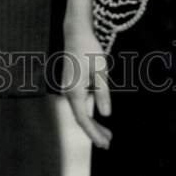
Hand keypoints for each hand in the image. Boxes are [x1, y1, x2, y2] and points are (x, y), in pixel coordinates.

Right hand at [62, 23, 112, 148]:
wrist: (76, 32)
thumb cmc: (89, 49)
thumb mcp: (100, 71)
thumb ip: (103, 94)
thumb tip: (105, 114)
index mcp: (74, 91)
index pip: (83, 120)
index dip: (94, 134)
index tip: (105, 144)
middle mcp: (67, 92)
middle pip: (80, 118)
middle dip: (94, 132)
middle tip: (109, 143)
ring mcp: (67, 88)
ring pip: (79, 111)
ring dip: (92, 122)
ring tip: (107, 132)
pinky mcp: (69, 83)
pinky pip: (78, 103)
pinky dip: (88, 111)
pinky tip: (98, 114)